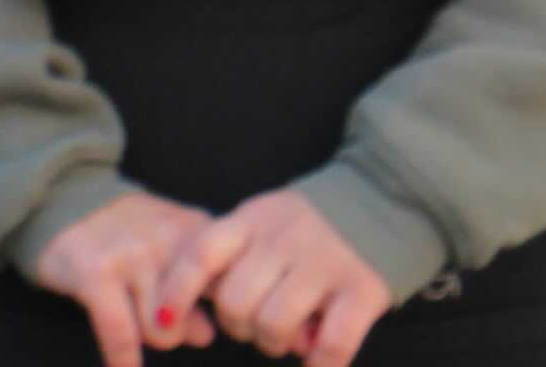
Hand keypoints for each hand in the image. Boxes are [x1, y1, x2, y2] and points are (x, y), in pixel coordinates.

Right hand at [29, 189, 217, 366]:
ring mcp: (133, 255)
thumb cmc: (125, 231)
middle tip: (156, 313)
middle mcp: (170, 240)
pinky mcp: (96, 272)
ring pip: (163, 332)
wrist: (61, 195)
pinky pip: (121, 334)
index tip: (205, 319)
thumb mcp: (171, 245)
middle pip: (199, 318)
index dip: (223, 316)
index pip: (230, 292)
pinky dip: (123, 359)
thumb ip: (194, 284)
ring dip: (146, 334)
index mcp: (196, 232)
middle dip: (179, 328)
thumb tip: (206, 335)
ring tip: (130, 317)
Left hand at [166, 190, 391, 366]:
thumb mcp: (260, 220)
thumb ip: (231, 254)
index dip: (177, 291)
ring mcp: (324, 264)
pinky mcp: (363, 290)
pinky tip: (317, 359)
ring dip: (275, 344)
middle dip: (237, 326)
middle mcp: (283, 239)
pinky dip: (319, 364)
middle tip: (255, 325)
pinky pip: (331, 343)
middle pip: (235, 301)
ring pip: (274, 324)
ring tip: (290, 335)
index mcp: (251, 220)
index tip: (164, 320)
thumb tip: (196, 304)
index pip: (199, 254)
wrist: (381, 196)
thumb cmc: (306, 224)